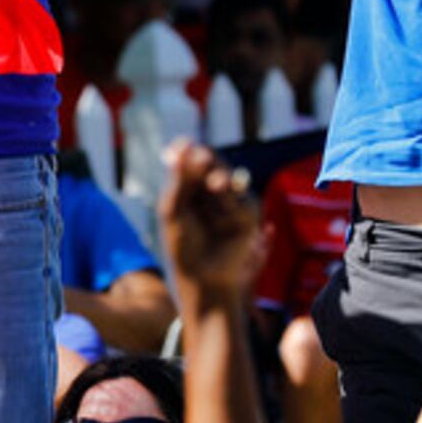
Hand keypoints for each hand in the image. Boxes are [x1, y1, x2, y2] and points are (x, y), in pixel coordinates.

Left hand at [158, 141, 261, 305]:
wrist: (203, 277)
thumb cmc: (182, 246)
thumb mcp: (174, 210)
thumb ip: (179, 179)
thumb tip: (182, 145)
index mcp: (188, 188)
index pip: (189, 160)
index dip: (186, 151)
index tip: (179, 146)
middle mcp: (209, 192)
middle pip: (211, 163)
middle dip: (207, 160)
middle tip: (201, 157)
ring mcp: (230, 201)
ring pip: (228, 177)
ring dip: (221, 179)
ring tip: (215, 185)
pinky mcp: (248, 214)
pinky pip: (241, 198)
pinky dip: (231, 205)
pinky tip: (223, 220)